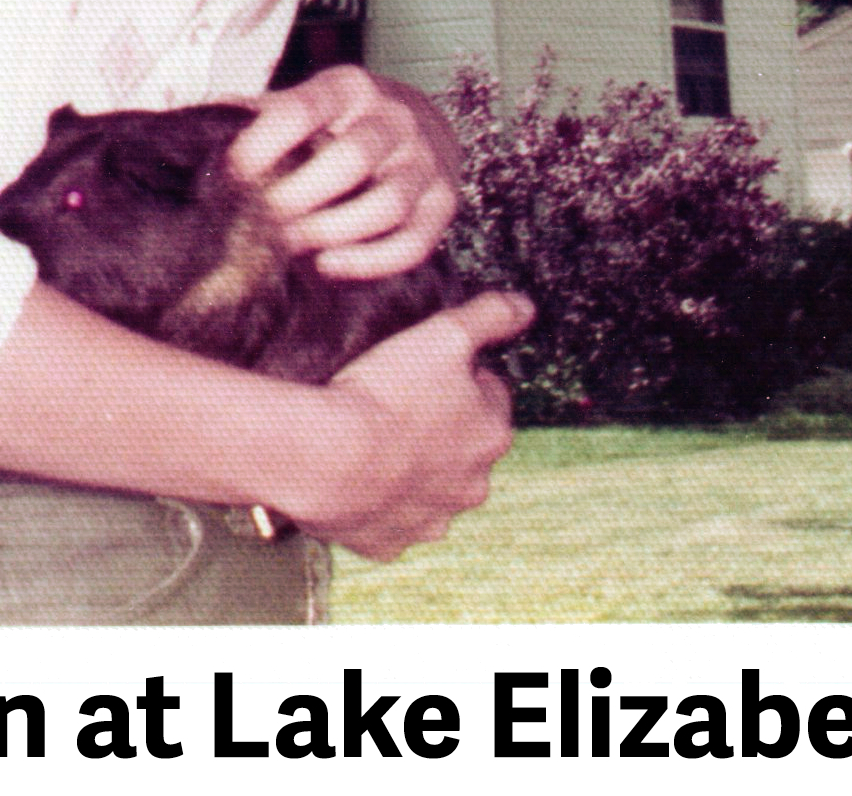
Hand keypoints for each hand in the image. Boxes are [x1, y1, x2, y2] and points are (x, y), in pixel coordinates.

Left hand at [230, 65, 464, 279]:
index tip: (233, 172)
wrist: (419, 121)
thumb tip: (196, 127)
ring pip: (386, 205)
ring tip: (288, 244)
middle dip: (297, 196)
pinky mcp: (444, 204)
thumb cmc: (344, 118)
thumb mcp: (305, 102)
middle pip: (350, 159)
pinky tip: (327, 264)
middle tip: (259, 220)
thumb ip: (258, 114)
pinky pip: (413, 243)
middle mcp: (395, 119)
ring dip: (330, 231)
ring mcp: (426, 162)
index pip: (304, 109)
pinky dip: (369, 261)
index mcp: (349, 87)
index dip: (263, 142)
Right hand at [283, 290, 529, 559]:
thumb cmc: (388, 393)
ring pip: (427, 489)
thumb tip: (524, 306)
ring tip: (371, 439)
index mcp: (491, 436)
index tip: (427, 367)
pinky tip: (353, 477)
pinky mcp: (388, 545)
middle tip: (395, 401)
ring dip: (410, 469)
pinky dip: (375, 503)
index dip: (459, 376)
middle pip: (461, 447)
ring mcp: (429, 521)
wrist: (327, 457)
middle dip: (438, 428)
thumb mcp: (443, 335)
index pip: (489, 396)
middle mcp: (471, 487)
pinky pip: (386, 521)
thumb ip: (489, 316)